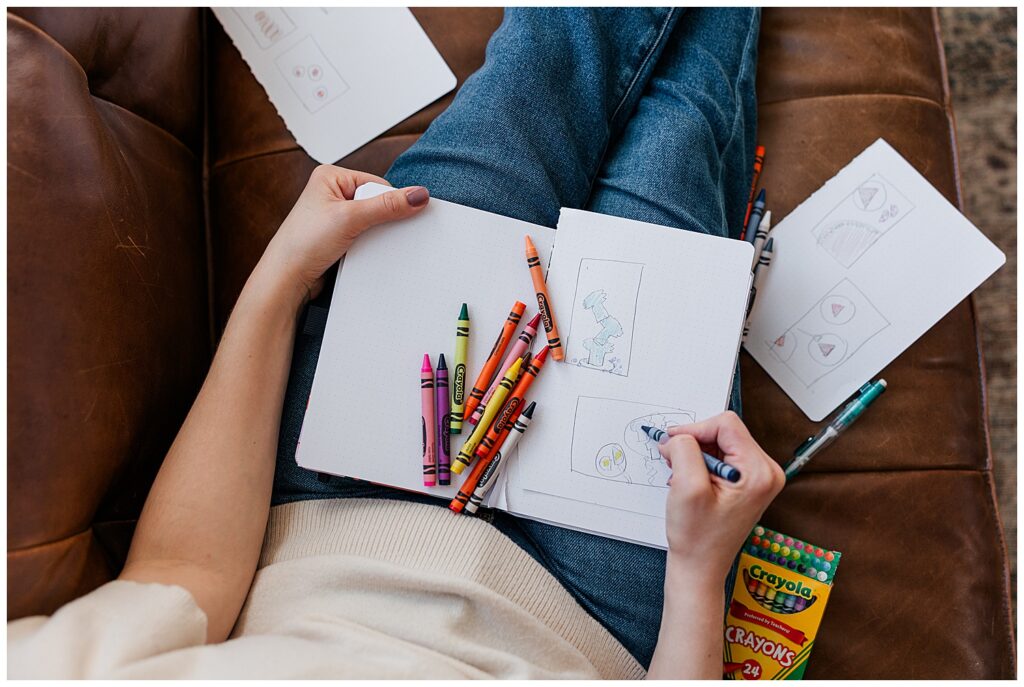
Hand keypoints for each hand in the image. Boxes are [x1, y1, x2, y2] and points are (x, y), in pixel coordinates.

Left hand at [256, 165, 429, 303]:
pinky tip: (357, 252)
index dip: (388, 203)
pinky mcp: (338, 236)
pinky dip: (367, 245)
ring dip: (373, 235)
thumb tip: (418, 194)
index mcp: (331, 177)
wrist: (287, 279)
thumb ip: (387, 206)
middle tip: (366, 232)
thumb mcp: (350, 218)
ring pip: (372, 222)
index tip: (390, 218)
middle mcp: (332, 193)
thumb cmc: (302, 244)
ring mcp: (334, 216)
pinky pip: (365, 236)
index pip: (378, 184)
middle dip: (379, 221)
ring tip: (357, 243)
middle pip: (377, 202)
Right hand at [660, 411, 783, 583]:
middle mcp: (766, 471)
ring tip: (682, 477)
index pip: (726, 424)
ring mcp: (758, 477)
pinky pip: (723, 456)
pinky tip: (691, 481)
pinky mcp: (748, 482)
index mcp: (759, 471)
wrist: (700, 566)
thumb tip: (680, 434)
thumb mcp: (686, 488)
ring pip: (721, 442)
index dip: (694, 430)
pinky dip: (701, 462)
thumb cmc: (697, 537)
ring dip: (696, 454)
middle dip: (694, 443)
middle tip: (673, 463)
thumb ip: (685, 450)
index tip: (672, 445)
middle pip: (725, 431)